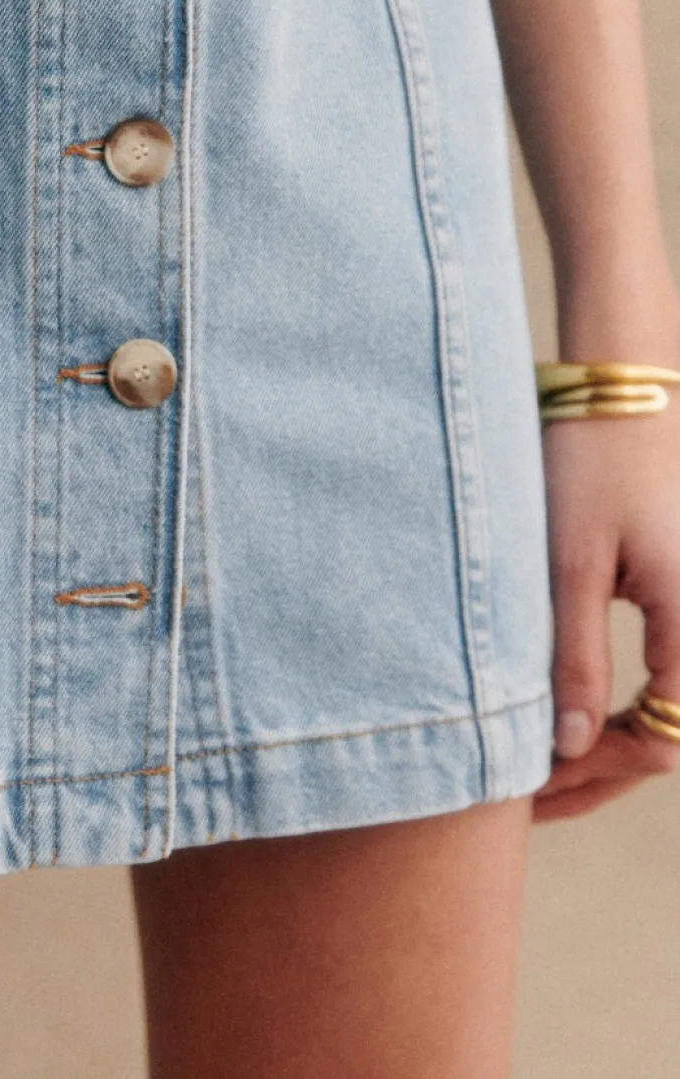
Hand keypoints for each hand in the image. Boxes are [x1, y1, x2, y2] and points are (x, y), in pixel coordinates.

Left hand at [533, 405, 679, 820]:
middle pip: (670, 734)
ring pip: (669, 712)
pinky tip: (568, 722)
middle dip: (600, 771)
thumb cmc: (591, 463)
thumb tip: (569, 750)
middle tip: (522, 796)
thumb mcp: (569, 563)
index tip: (530, 783)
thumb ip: (573, 659)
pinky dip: (621, 709)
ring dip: (610, 747)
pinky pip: (667, 679)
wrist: (624, 392)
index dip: (597, 770)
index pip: (662, 735)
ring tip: (535, 771)